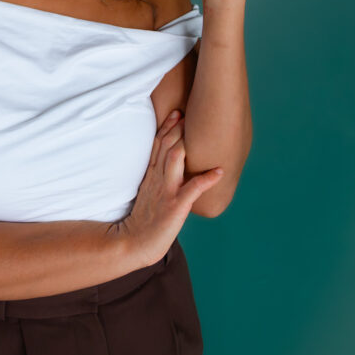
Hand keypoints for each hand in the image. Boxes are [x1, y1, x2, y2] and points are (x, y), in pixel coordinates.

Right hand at [118, 109, 222, 266]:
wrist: (134, 243)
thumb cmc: (144, 221)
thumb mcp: (148, 194)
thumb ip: (157, 179)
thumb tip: (170, 167)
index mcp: (151, 176)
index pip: (158, 146)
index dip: (167, 128)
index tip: (176, 112)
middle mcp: (157, 180)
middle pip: (166, 147)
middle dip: (176, 128)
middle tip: (187, 110)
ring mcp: (166, 192)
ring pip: (175, 160)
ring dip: (186, 144)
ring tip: (199, 131)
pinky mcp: (175, 207)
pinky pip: (192, 190)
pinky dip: (206, 179)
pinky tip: (220, 172)